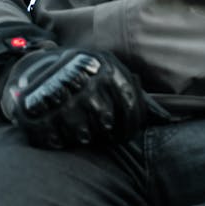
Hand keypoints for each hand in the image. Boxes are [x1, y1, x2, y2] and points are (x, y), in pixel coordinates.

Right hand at [0, 46, 154, 148]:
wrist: (36, 65)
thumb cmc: (85, 76)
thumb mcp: (111, 73)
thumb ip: (138, 96)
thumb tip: (169, 120)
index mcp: (105, 66)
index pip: (130, 106)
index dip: (130, 127)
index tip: (123, 135)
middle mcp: (83, 78)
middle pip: (106, 123)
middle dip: (105, 132)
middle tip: (98, 130)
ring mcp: (58, 93)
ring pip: (82, 135)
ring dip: (82, 136)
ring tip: (79, 128)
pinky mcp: (35, 110)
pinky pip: (55, 140)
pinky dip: (59, 140)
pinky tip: (59, 129)